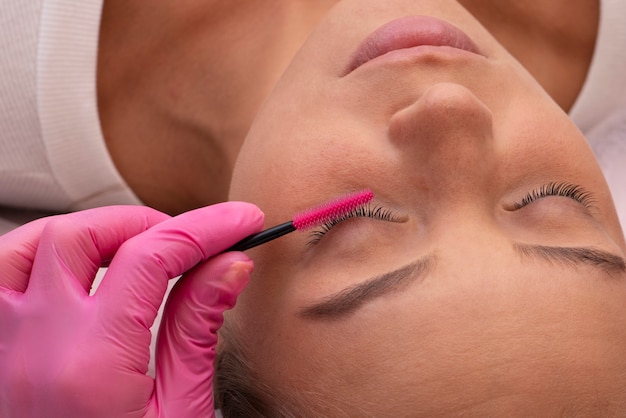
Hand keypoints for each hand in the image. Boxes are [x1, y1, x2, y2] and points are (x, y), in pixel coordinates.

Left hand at [0, 203, 262, 416]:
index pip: (153, 255)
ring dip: (82, 233)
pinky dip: (34, 259)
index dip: (206, 228)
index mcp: (91, 363)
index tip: (238, 222)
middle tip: (187, 239)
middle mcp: (33, 345)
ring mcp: (1, 350)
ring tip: (127, 245)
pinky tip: (72, 272)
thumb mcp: (180, 411)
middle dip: (142, 222)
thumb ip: (197, 329)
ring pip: (23, 247)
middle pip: (79, 235)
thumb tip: (228, 266)